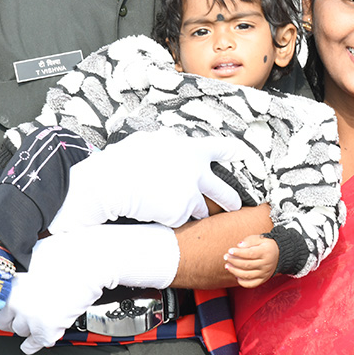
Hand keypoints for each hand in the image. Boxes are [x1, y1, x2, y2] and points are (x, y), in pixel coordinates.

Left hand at [0, 230, 107, 352]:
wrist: (90, 263)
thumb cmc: (66, 253)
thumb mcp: (33, 253)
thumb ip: (19, 267)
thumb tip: (12, 272)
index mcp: (9, 284)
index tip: (1, 310)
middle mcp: (16, 303)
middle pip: (2, 322)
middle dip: (11, 318)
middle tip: (20, 314)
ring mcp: (30, 318)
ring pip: (20, 331)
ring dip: (27, 326)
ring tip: (36, 317)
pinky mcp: (46, 329)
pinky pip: (34, 344)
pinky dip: (33, 344)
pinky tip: (30, 345)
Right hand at [48, 131, 262, 232]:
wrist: (112, 184)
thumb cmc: (125, 160)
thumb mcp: (149, 141)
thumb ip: (166, 141)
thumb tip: (171, 135)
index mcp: (191, 151)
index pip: (222, 148)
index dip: (233, 151)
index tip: (241, 153)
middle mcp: (197, 174)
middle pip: (225, 192)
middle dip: (231, 201)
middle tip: (235, 205)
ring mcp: (190, 196)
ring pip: (203, 210)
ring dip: (197, 212)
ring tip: (181, 210)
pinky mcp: (180, 214)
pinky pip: (180, 219)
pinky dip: (171, 218)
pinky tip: (156, 212)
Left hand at [224, 235, 277, 287]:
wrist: (279, 255)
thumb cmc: (267, 245)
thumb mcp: (261, 238)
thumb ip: (250, 240)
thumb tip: (239, 246)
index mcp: (266, 252)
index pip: (250, 254)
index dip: (239, 253)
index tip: (230, 250)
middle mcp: (266, 264)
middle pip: (247, 265)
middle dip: (234, 261)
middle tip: (226, 257)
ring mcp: (264, 273)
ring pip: (247, 275)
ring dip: (235, 271)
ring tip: (227, 266)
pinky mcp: (263, 279)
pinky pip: (251, 284)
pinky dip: (242, 282)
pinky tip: (236, 276)